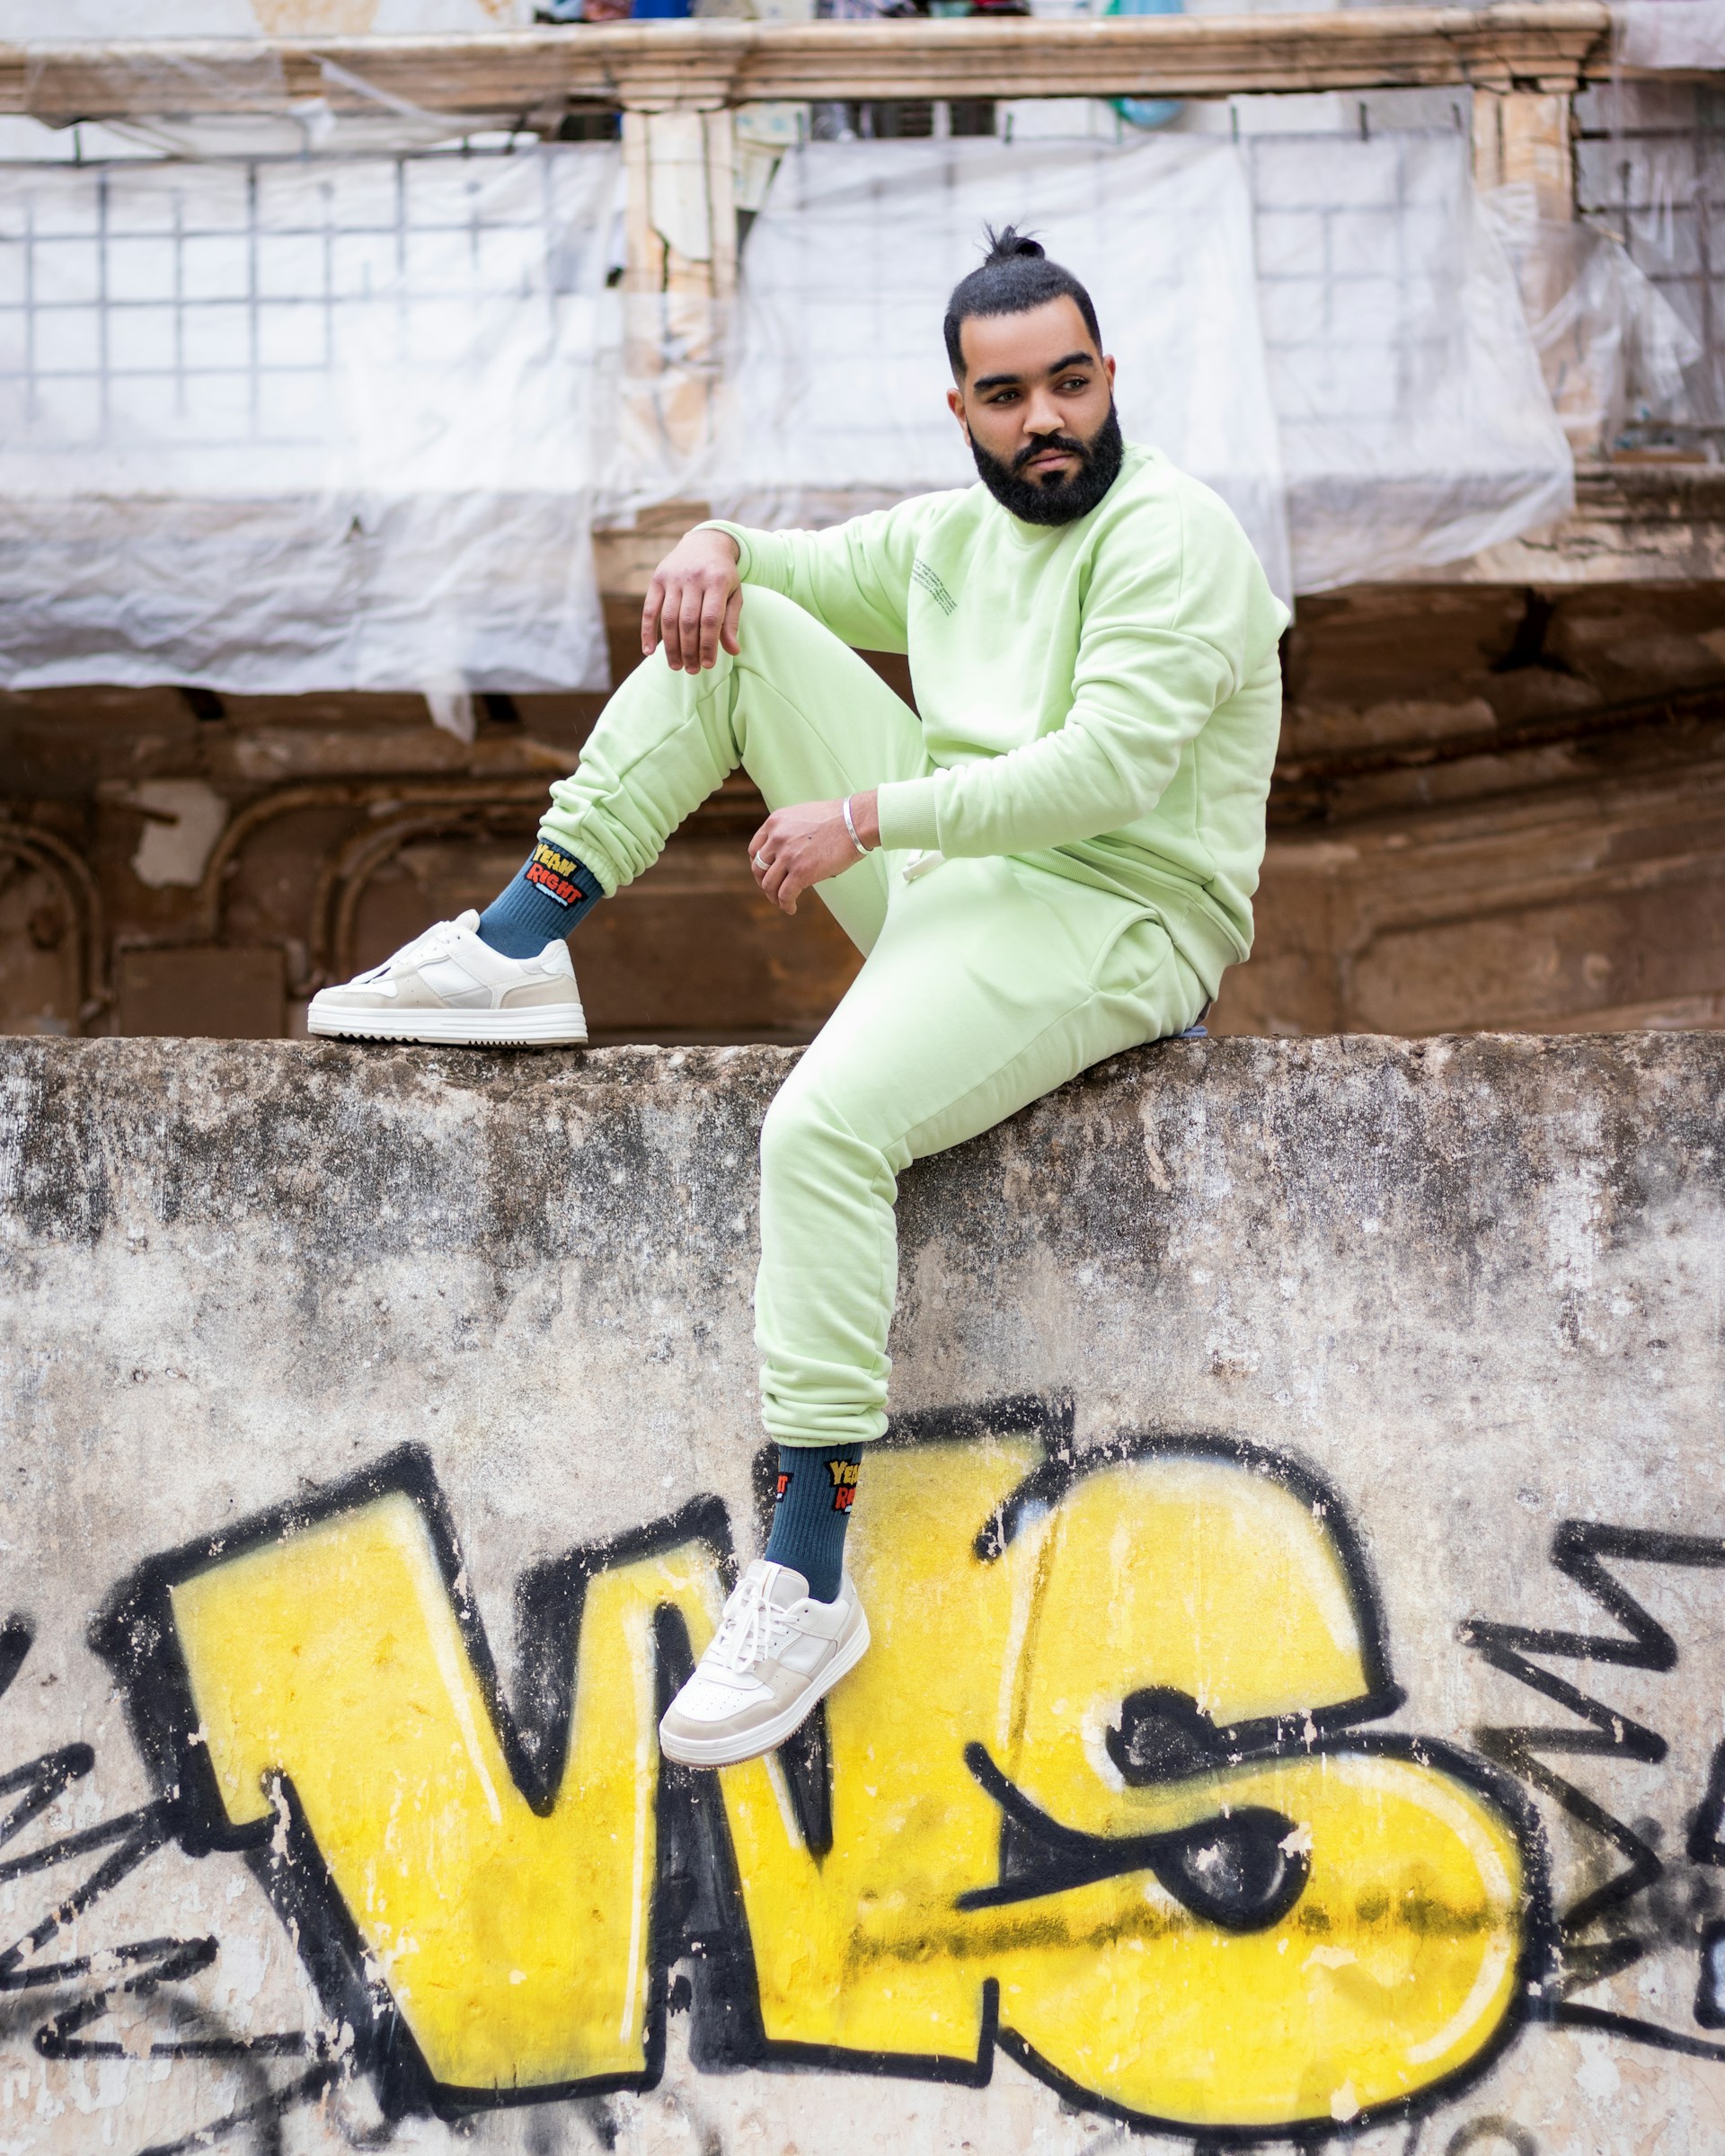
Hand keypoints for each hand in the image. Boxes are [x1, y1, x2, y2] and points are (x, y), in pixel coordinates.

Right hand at [642, 527, 742, 674]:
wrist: (704, 543)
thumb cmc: (722, 576)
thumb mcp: (734, 594)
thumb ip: (731, 622)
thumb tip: (733, 651)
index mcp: (717, 581)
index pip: (710, 619)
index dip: (708, 644)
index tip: (708, 665)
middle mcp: (693, 578)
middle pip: (688, 621)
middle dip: (689, 650)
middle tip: (692, 670)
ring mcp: (673, 578)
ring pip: (669, 618)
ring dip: (671, 646)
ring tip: (676, 666)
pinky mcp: (657, 579)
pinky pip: (649, 610)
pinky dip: (647, 632)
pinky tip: (649, 652)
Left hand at [749, 792, 879, 915]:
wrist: (855, 822)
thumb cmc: (838, 820)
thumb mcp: (804, 817)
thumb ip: (790, 831)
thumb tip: (790, 852)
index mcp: (776, 822)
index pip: (754, 849)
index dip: (758, 866)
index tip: (767, 874)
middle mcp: (777, 838)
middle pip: (758, 869)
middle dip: (764, 882)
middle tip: (774, 890)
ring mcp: (787, 856)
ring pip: (769, 885)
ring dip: (774, 897)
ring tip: (783, 902)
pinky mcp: (801, 872)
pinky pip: (784, 895)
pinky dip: (785, 905)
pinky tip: (791, 908)